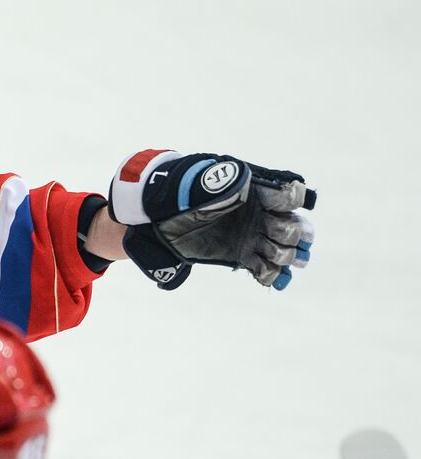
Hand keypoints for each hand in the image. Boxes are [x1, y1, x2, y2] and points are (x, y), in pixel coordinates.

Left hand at [109, 149, 314, 289]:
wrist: (164, 218)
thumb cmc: (186, 195)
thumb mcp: (205, 185)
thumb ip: (225, 183)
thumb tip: (244, 182)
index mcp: (259, 193)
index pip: (291, 195)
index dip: (291, 200)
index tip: (276, 206)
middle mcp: (263, 216)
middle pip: (294, 227)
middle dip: (291, 233)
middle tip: (274, 234)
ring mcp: (254, 238)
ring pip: (285, 250)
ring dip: (285, 255)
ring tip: (273, 255)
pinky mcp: (243, 257)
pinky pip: (266, 270)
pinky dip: (272, 275)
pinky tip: (265, 275)